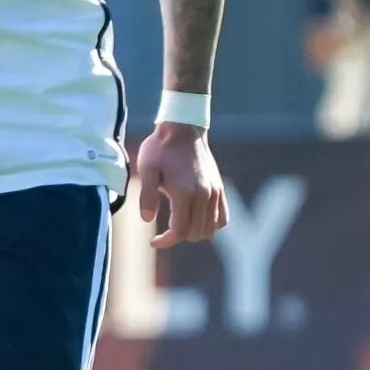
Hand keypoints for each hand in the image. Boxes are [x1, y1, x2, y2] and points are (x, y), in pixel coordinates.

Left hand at [131, 121, 225, 248]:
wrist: (183, 129)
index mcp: (185, 193)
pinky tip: (197, 220)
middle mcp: (204, 195)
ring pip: (211, 229)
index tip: (153, 241)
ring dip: (195, 233)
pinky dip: (212, 225)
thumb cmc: (161, 149)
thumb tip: (147, 219)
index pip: (180, 230)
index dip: (166, 241)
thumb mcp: (147, 169)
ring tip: (179, 225)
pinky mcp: (220, 188)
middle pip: (196, 233)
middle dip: (178, 237)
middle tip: (164, 231)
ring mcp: (215, 192)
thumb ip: (146, 196)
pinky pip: (223, 217)